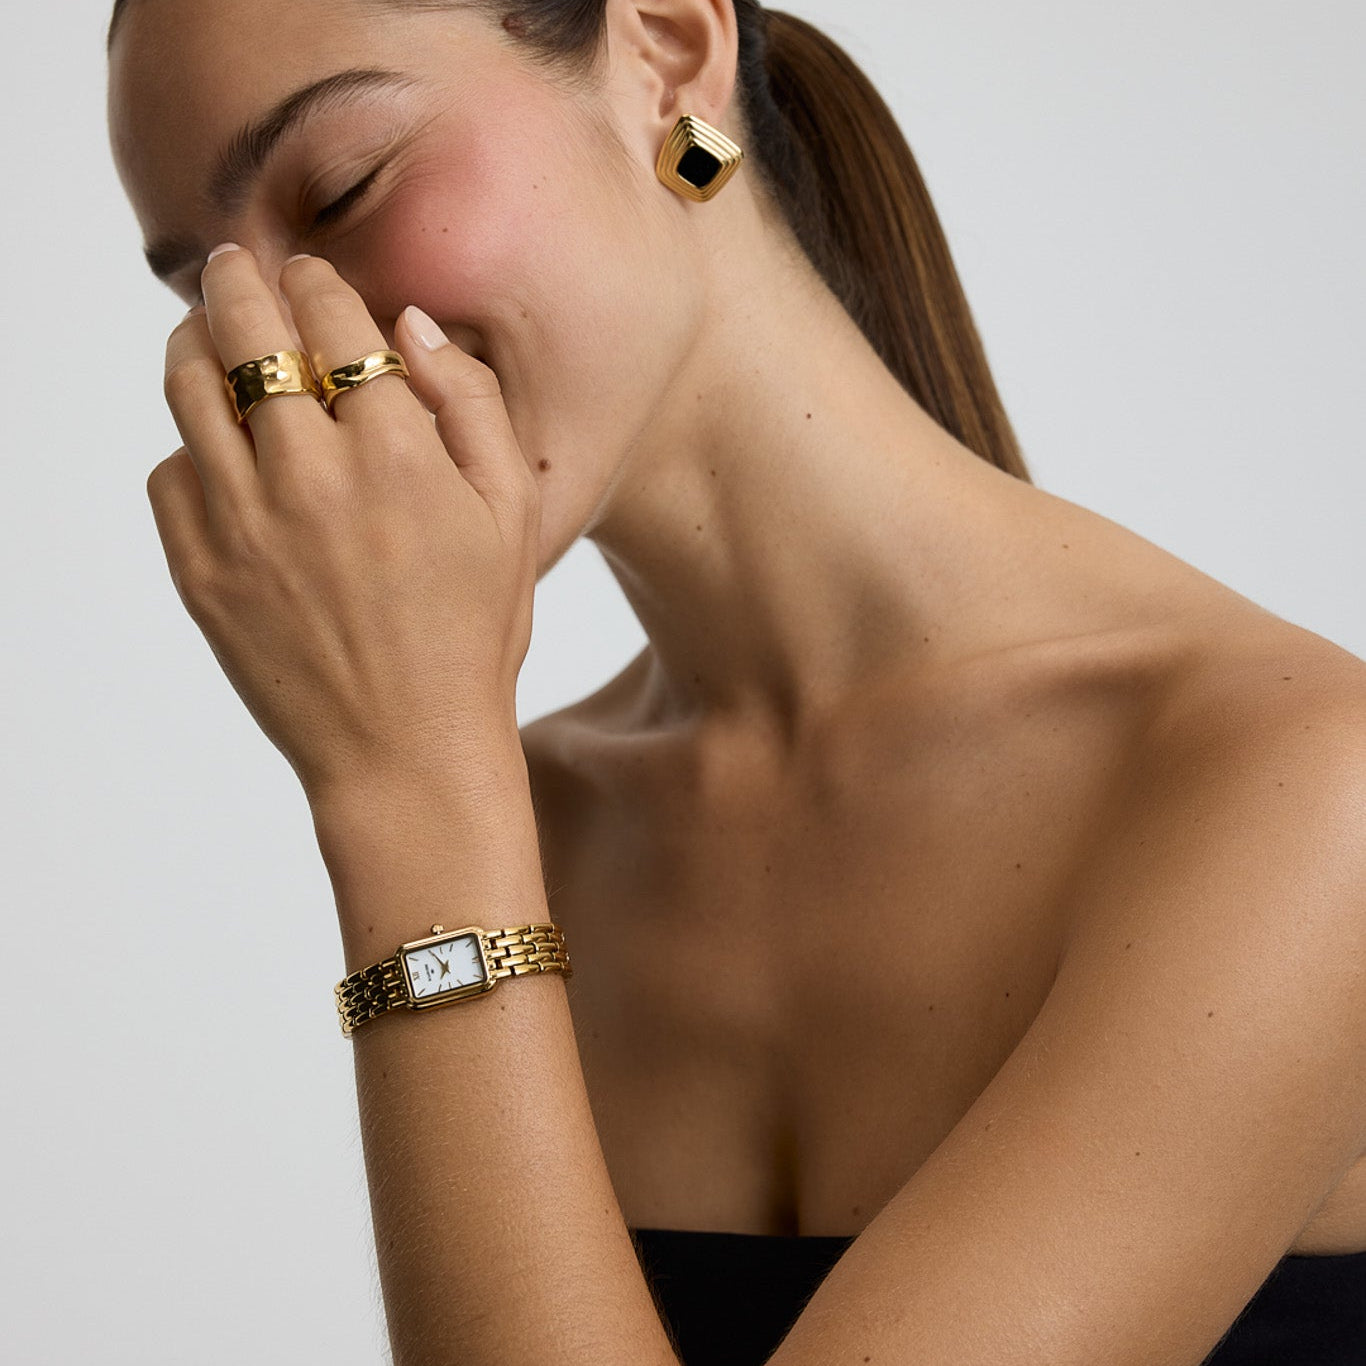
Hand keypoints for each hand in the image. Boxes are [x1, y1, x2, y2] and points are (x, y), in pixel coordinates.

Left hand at [148, 247, 539, 802]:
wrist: (406, 750)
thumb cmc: (472, 634)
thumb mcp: (511, 516)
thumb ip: (472, 404)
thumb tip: (411, 323)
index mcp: (394, 451)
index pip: (331, 315)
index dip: (317, 279)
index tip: (312, 274)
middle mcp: (309, 473)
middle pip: (243, 330)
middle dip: (236, 279)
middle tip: (234, 264)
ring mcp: (243, 522)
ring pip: (186, 389)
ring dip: (192, 343)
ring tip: (203, 335)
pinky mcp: (200, 569)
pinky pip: (171, 474)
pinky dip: (190, 449)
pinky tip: (221, 455)